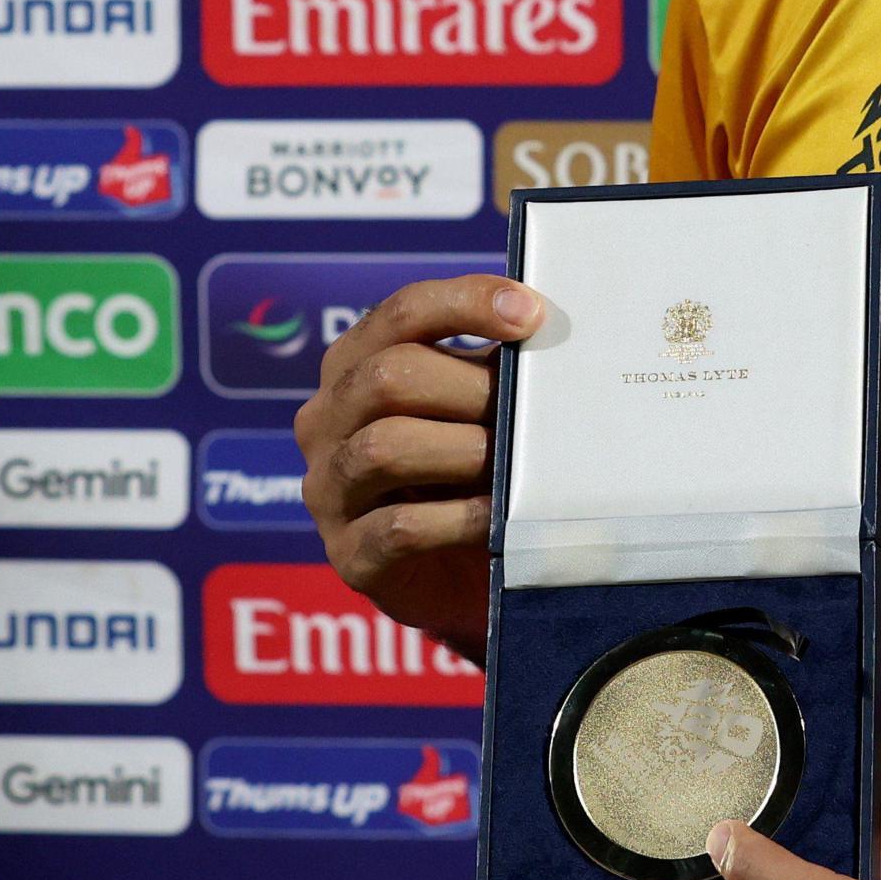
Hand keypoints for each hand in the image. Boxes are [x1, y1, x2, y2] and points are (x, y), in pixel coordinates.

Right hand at [291, 272, 546, 653]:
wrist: (460, 576)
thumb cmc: (469, 473)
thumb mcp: (475, 409)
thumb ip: (493, 371)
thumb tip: (554, 338)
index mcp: (355, 366)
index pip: (401, 313)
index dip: (466, 303)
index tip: (532, 315)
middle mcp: (326, 420)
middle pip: (388, 377)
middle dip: (470, 390)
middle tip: (530, 415)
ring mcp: (328, 489)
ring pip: (384, 448)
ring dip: (463, 451)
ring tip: (515, 464)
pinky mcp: (350, 555)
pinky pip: (400, 527)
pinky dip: (459, 517)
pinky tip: (498, 515)